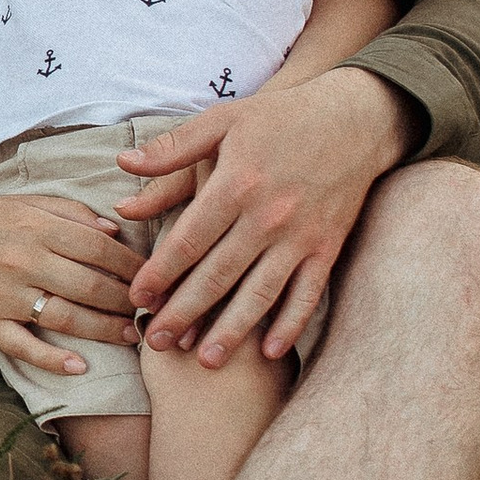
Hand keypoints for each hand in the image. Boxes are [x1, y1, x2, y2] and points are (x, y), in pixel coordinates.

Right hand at [0, 190, 140, 377]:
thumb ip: (69, 212)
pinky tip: (80, 367)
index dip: (131, 265)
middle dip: (126, 301)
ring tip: (129, 336)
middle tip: (148, 310)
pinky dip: (53, 361)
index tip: (151, 276)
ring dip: (104, 330)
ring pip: (66, 318)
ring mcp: (3, 296)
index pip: (97, 247)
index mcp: (33, 226)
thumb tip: (114, 232)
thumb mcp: (20, 204)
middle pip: (89, 285)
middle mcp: (20, 260)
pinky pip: (24, 348)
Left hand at [114, 67, 411, 365]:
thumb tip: (123, 164)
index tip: (137, 300)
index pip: (187, 241)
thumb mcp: (223, 120)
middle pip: (217, 276)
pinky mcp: (328, 248)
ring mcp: (300, 237)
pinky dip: (289, 325)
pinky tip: (268, 351)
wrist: (355, 118)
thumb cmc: (282, 118)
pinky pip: (307, 294)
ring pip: (259, 294)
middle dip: (183, 313)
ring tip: (205, 361)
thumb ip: (173, 147)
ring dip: (231, 331)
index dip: (160, 274)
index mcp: (235, 185)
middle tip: (156, 343)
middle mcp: (267, 217)